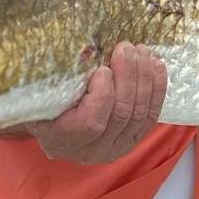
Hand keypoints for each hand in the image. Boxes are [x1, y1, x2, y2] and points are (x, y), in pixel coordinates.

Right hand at [25, 42, 167, 163]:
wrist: (56, 130)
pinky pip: (150, 117)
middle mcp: (92, 151)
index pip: (91, 122)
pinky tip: (157, 67)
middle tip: (126, 48)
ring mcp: (116, 147)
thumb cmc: (44, 106)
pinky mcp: (133, 140)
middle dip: (128, 76)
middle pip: (120, 113)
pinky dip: (157, 90)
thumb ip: (54, 81)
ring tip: (142, 51)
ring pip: (138, 114)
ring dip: (144, 78)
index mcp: (63, 139)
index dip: (102, 95)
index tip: (103, 69)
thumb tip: (78, 53)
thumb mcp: (40, 95)